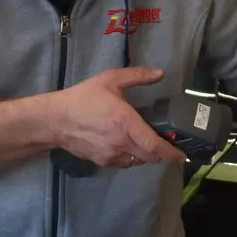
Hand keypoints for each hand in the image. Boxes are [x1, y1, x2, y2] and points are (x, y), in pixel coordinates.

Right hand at [49, 67, 185, 167]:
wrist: (55, 120)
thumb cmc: (83, 98)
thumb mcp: (110, 80)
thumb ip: (137, 76)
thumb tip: (160, 73)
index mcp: (126, 123)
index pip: (154, 146)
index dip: (171, 153)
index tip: (182, 155)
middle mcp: (121, 143)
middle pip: (150, 157)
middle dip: (163, 154)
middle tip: (170, 146)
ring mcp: (112, 155)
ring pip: (138, 161)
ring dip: (147, 155)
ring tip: (150, 144)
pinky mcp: (103, 161)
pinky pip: (125, 163)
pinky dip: (133, 157)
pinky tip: (130, 146)